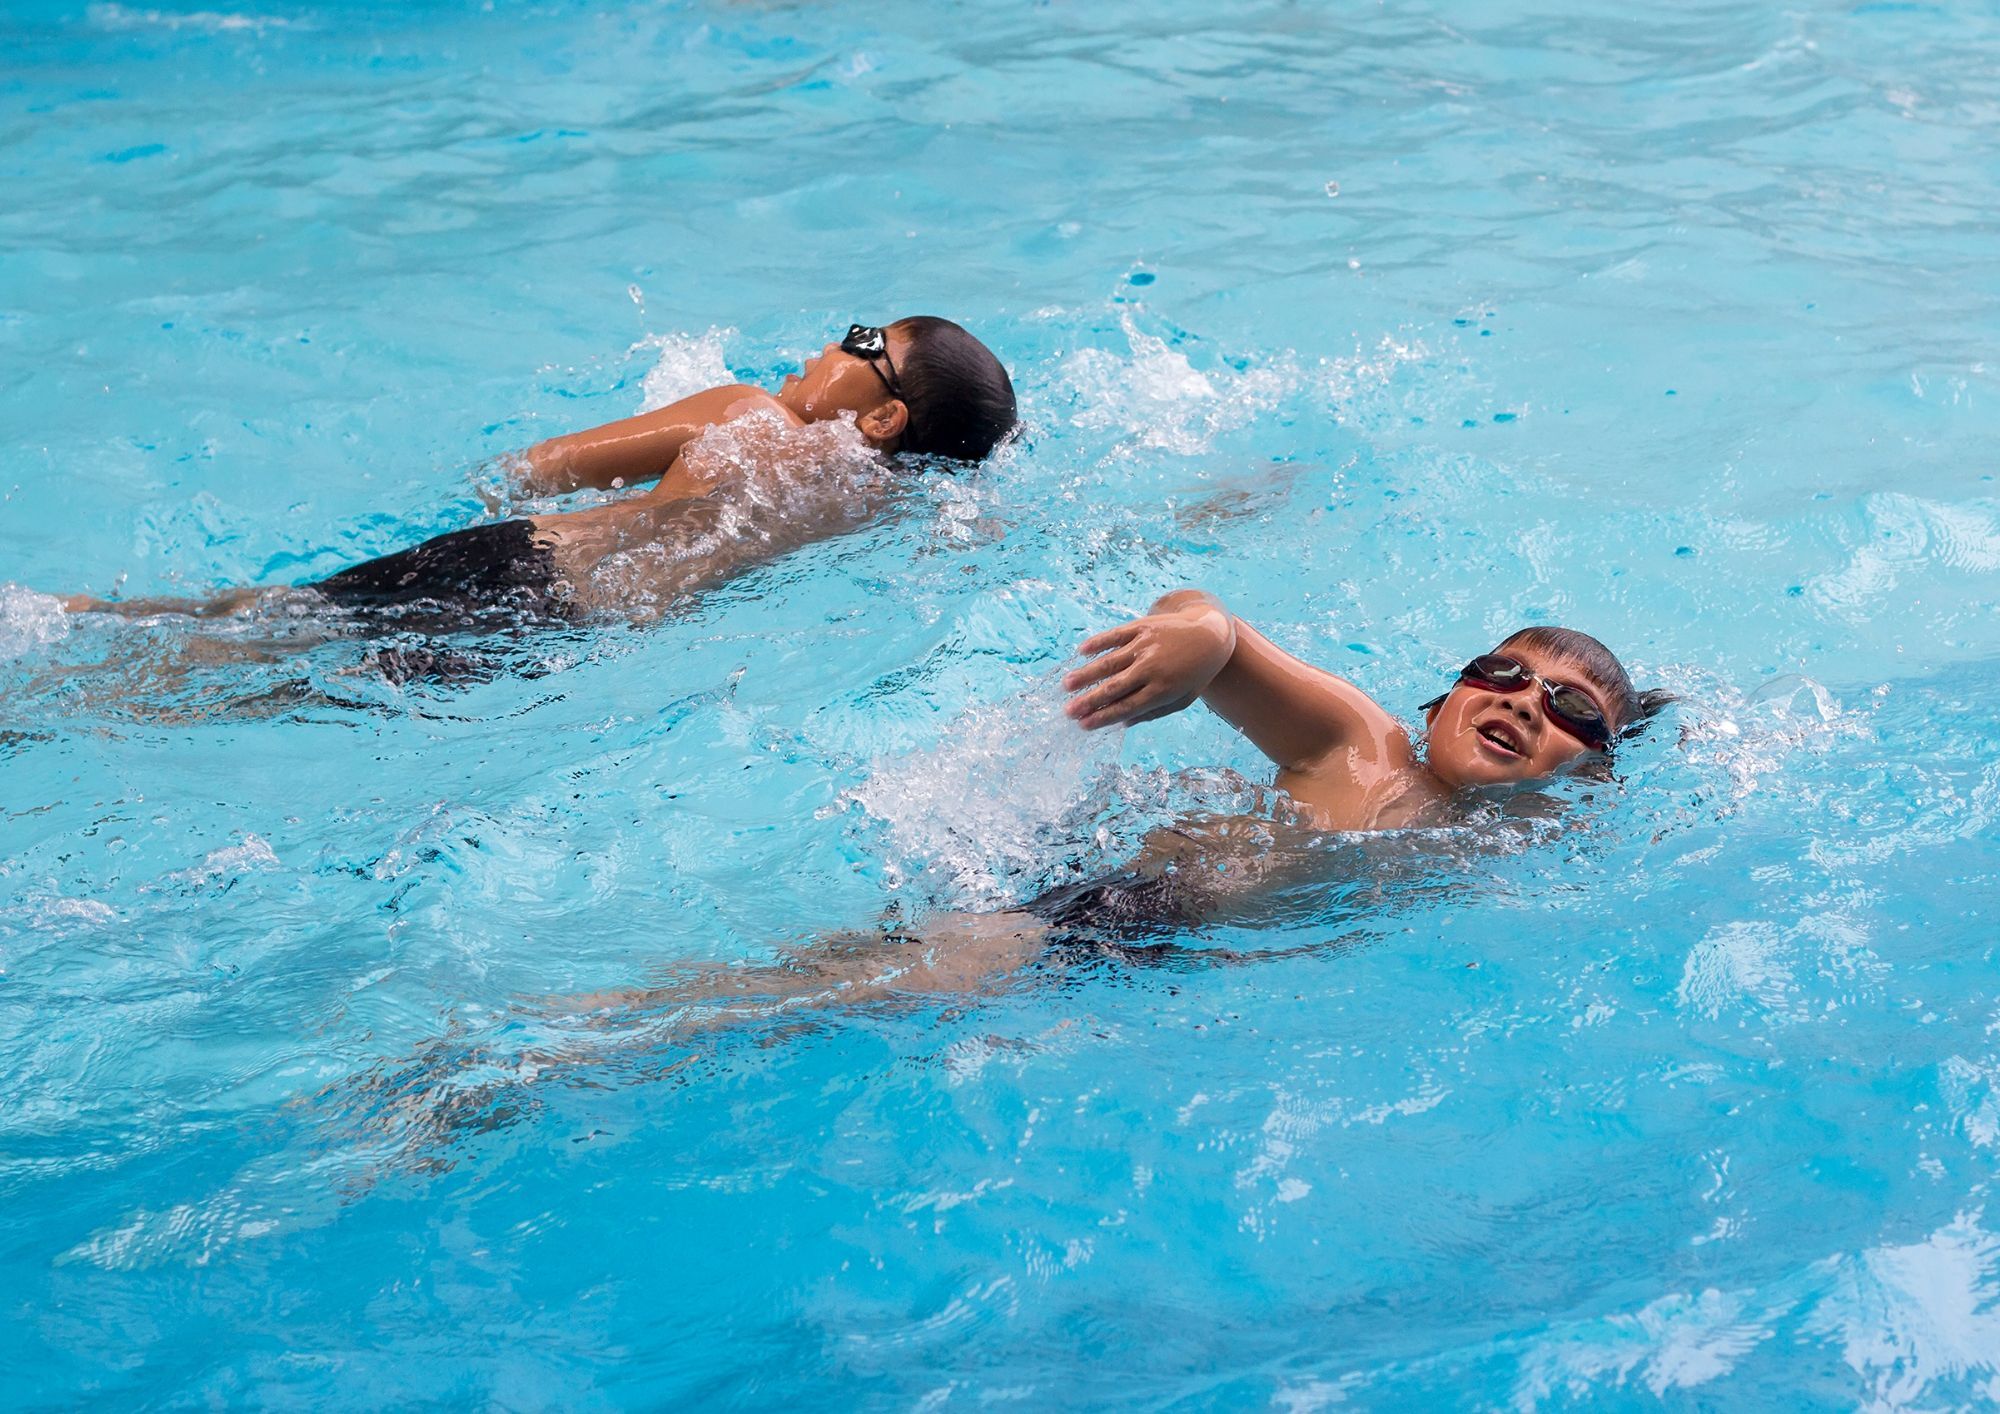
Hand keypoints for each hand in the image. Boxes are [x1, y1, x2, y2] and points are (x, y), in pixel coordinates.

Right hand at [1063, 598, 1234, 729]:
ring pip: (1110, 662)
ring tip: (1067, 684)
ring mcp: (1146, 646)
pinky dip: (1098, 643)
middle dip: (1089, 700)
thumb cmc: (1194, 673)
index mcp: (1162, 690)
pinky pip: (1116, 636)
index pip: (1126, 707)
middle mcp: (1152, 668)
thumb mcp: (1181, 699)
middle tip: (1068, 710)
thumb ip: (1153, 712)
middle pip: (1114, 687)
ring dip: (1086, 674)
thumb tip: (1122, 723)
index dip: (1103, 717)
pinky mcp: (1143, 627)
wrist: (1211, 634)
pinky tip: (1082, 651)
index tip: (1083, 725)